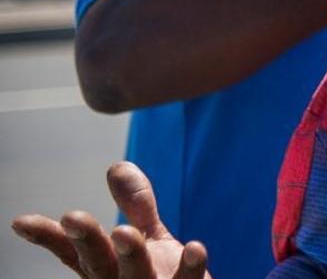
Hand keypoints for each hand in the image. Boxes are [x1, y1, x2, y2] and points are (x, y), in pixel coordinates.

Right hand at [10, 162, 210, 278]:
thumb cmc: (163, 275)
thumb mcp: (148, 237)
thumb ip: (136, 205)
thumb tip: (117, 166)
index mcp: (107, 266)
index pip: (73, 252)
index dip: (49, 237)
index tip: (21, 221)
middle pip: (100, 263)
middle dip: (87, 241)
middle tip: (73, 218)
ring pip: (136, 275)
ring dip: (130, 255)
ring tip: (125, 231)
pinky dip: (190, 267)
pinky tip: (196, 248)